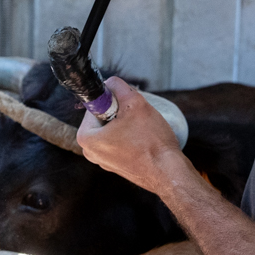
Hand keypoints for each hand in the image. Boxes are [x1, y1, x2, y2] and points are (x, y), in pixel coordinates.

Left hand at [76, 77, 190, 194]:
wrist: (168, 172)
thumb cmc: (151, 142)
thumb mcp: (135, 103)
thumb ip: (119, 87)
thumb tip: (111, 82)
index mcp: (86, 138)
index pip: (95, 105)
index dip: (114, 100)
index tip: (128, 106)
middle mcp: (91, 152)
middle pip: (104, 117)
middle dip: (121, 113)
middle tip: (138, 116)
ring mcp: (104, 161)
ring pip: (115, 129)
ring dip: (129, 124)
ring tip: (143, 129)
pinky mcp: (118, 166)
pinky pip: (122, 142)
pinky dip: (133, 137)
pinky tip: (145, 140)